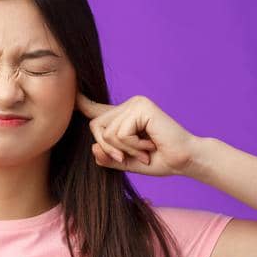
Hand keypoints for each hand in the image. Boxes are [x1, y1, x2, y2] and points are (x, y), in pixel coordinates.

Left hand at [76, 92, 204, 176]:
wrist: (185, 160)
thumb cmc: (161, 160)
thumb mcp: (128, 162)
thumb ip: (109, 156)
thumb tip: (93, 148)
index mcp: (125, 115)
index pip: (97, 109)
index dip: (82, 103)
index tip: (71, 94)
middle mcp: (129, 105)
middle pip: (96, 126)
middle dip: (109, 148)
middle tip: (134, 157)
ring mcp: (135, 103)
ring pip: (107, 132)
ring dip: (125, 149)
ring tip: (145, 152)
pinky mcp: (141, 107)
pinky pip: (120, 133)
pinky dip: (133, 146)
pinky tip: (150, 146)